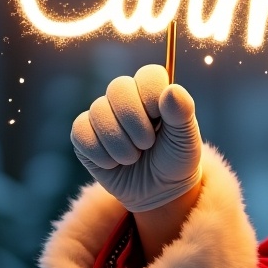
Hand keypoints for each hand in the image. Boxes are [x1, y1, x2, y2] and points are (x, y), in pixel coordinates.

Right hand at [71, 65, 201, 212]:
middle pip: (118, 88)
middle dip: (134, 122)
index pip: (148, 74)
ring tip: (134, 158)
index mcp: (155, 93)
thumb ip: (182, 114)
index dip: (152, 95)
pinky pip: (81, 133)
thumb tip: (172, 90)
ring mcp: (103, 115)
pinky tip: (114, 163)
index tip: (160, 119)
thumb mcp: (186, 141)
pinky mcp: (84, 134)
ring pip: (98, 112)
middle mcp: (127, 98)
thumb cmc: (175, 162)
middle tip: (147, 144)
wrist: (157, 193)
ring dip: (120, 144)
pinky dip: (101, 154)